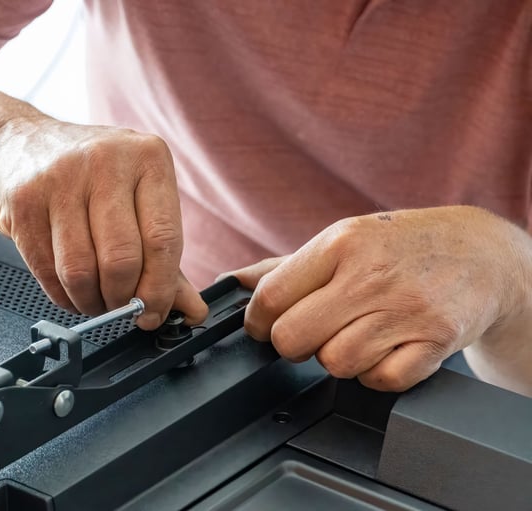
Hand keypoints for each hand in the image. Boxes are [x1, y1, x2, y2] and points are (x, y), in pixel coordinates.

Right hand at [0, 118, 207, 329]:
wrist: (20, 144)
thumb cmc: (90, 175)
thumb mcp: (138, 200)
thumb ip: (164, 256)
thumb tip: (191, 309)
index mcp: (148, 157)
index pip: (163, 239)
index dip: (159, 289)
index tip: (154, 312)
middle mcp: (105, 160)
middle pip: (121, 259)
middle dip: (122, 299)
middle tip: (121, 308)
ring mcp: (59, 177)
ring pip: (80, 270)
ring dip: (90, 301)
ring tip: (94, 299)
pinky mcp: (24, 200)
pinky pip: (46, 269)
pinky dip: (61, 294)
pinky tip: (69, 289)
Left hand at [230, 206, 528, 391]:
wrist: (483, 253)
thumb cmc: (401, 246)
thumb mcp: (343, 240)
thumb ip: (285, 266)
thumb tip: (232, 283)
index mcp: (341, 244)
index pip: (272, 296)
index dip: (256, 322)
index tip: (261, 327)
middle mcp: (371, 276)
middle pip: (294, 338)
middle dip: (291, 345)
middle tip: (309, 334)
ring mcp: (406, 310)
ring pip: (335, 363)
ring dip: (336, 358)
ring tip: (353, 337)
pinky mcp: (435, 342)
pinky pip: (381, 381)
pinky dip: (376, 374)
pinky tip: (384, 349)